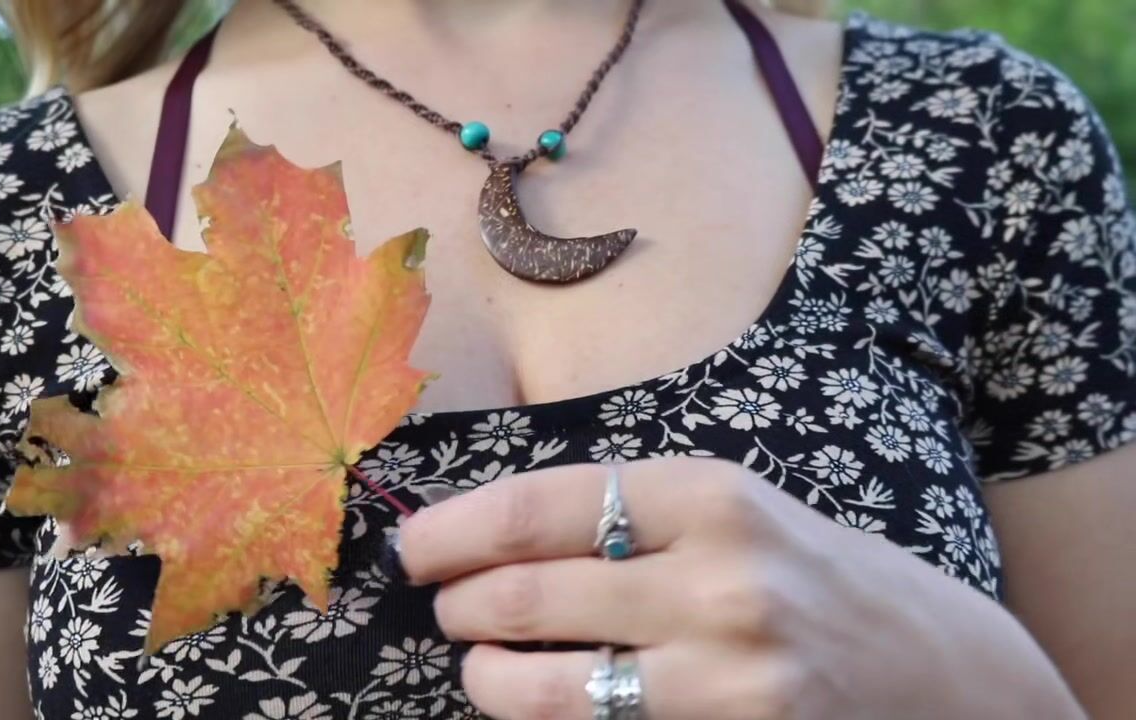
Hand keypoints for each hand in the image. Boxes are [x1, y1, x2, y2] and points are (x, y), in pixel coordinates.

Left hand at [393, 456, 1072, 718]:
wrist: (948, 676)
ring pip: (546, 688)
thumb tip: (496, 534)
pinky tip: (545, 703)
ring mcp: (729, 676)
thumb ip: (629, 518)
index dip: (455, 529)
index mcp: (710, 495)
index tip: (414, 547)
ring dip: (488, 678)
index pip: (539, 507)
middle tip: (448, 608)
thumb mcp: (739, 514)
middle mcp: (718, 580)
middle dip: (459, 606)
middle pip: (527, 594)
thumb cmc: (821, 580)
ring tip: (482, 664)